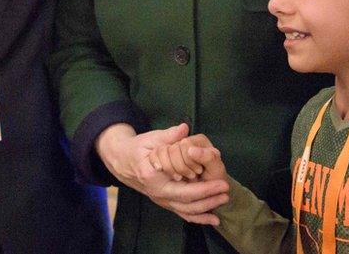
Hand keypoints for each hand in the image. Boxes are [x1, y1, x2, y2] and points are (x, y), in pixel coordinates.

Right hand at [96, 123, 229, 224]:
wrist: (122, 161)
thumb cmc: (137, 148)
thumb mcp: (150, 139)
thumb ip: (168, 136)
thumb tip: (184, 128)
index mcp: (153, 177)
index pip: (182, 189)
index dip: (203, 188)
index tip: (221, 182)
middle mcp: (156, 193)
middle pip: (186, 203)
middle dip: (209, 198)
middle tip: (227, 190)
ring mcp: (160, 200)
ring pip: (185, 211)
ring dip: (206, 209)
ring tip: (224, 200)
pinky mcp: (164, 202)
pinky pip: (182, 214)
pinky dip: (198, 218)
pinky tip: (214, 220)